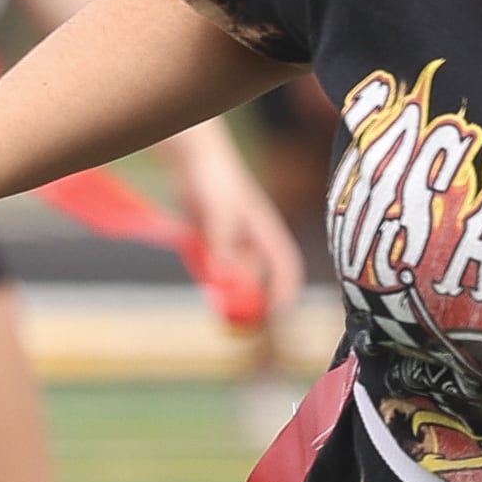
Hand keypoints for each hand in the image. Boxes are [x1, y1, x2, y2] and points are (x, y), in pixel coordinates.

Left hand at [172, 138, 306, 324]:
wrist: (194, 159)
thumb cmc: (216, 179)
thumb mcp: (221, 214)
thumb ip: (223, 245)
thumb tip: (225, 278)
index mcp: (267, 232)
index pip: (287, 268)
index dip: (286, 293)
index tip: (275, 315)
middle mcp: (254, 240)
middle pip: (260, 279)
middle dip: (252, 302)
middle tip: (238, 323)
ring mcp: (235, 242)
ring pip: (237, 276)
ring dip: (230, 291)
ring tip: (222, 300)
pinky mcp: (215, 241)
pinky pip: (217, 268)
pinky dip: (213, 278)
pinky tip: (205, 278)